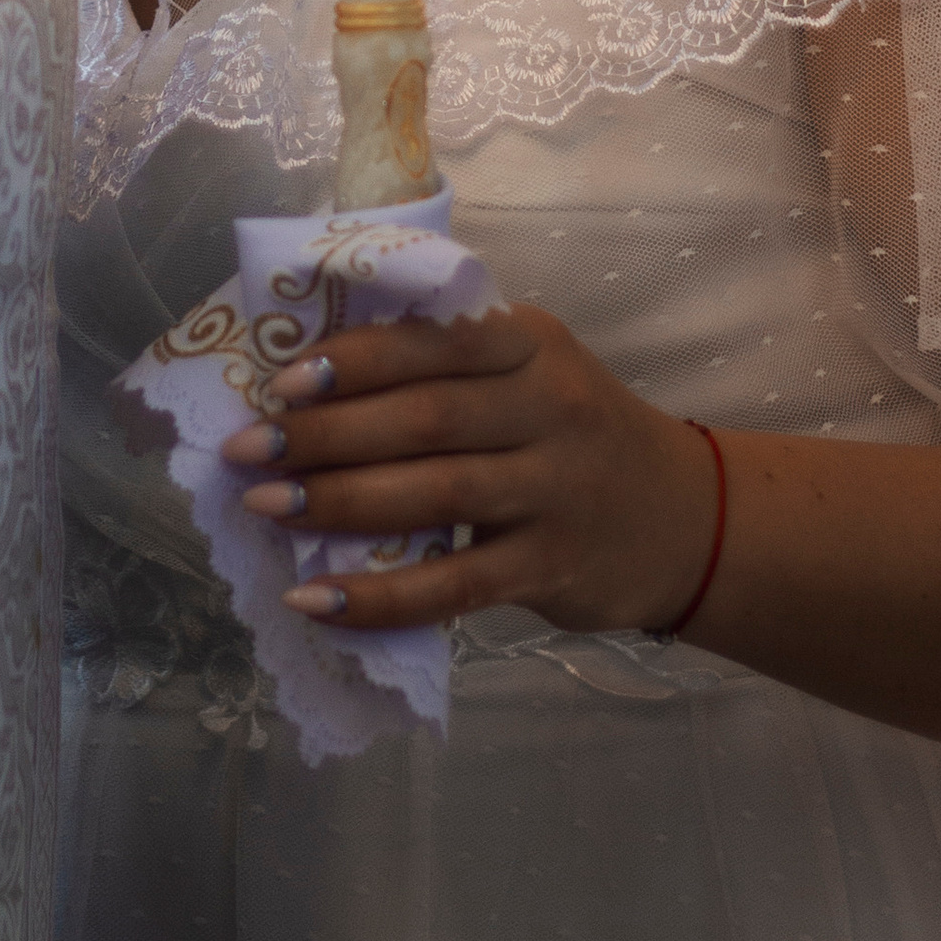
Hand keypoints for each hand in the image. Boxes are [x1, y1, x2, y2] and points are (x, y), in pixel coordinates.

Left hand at [220, 306, 723, 637]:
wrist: (691, 518)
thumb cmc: (577, 433)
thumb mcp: (535, 371)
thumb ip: (451, 367)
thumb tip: (312, 383)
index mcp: (532, 342)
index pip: (433, 342)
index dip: (355, 360)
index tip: (283, 380)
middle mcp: (549, 407)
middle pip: (423, 418)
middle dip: (325, 434)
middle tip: (248, 449)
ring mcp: (555, 490)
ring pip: (433, 494)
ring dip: (338, 502)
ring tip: (266, 507)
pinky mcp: (552, 567)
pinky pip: (453, 585)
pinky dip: (380, 596)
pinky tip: (317, 599)